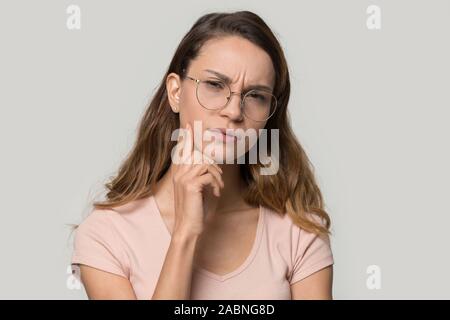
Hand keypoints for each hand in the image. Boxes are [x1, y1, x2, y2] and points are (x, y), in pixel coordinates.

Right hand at [171, 122, 223, 236]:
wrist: (187, 227)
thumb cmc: (194, 209)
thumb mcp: (196, 189)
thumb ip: (199, 174)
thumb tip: (209, 163)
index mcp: (178, 173)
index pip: (181, 149)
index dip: (186, 137)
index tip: (188, 125)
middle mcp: (179, 173)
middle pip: (197, 153)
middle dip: (213, 163)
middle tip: (219, 178)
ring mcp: (183, 178)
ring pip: (205, 162)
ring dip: (216, 174)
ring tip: (218, 187)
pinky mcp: (191, 185)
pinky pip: (209, 174)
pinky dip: (216, 183)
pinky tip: (216, 193)